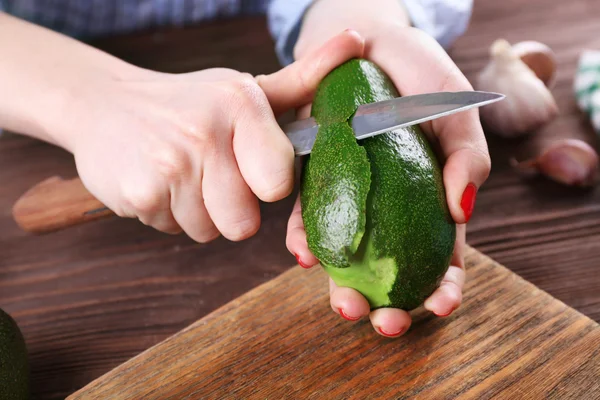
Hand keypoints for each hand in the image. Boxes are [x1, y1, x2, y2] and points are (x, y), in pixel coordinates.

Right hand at [55, 30, 363, 241]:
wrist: (103, 105)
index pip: (279, 184)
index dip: (267, 184)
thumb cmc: (190, 103)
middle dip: (232, 208)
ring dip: (199, 211)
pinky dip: (169, 214)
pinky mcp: (139, 193)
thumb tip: (358, 40)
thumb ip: (306, 77)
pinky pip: (175, 230)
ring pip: (209, 231)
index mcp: (241, 105)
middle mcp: (206, 132)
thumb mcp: (246, 89)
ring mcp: (170, 165)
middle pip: (244, 224)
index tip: (251, 167)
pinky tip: (160, 181)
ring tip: (183, 173)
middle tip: (212, 173)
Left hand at [287, 22, 490, 335]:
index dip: (446, 286)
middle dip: (392, 304)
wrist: (360, 42)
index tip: (441, 305)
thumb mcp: (454, 109)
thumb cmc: (417, 74)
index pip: (445, 254)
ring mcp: (354, 199)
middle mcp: (392, 207)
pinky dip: (307, 238)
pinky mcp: (317, 182)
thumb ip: (466, 157)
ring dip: (345, 286)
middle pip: (394, 269)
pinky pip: (310, 218)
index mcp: (433, 198)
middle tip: (384, 322)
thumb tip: (463, 211)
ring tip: (344, 304)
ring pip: (350, 256)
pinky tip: (304, 253)